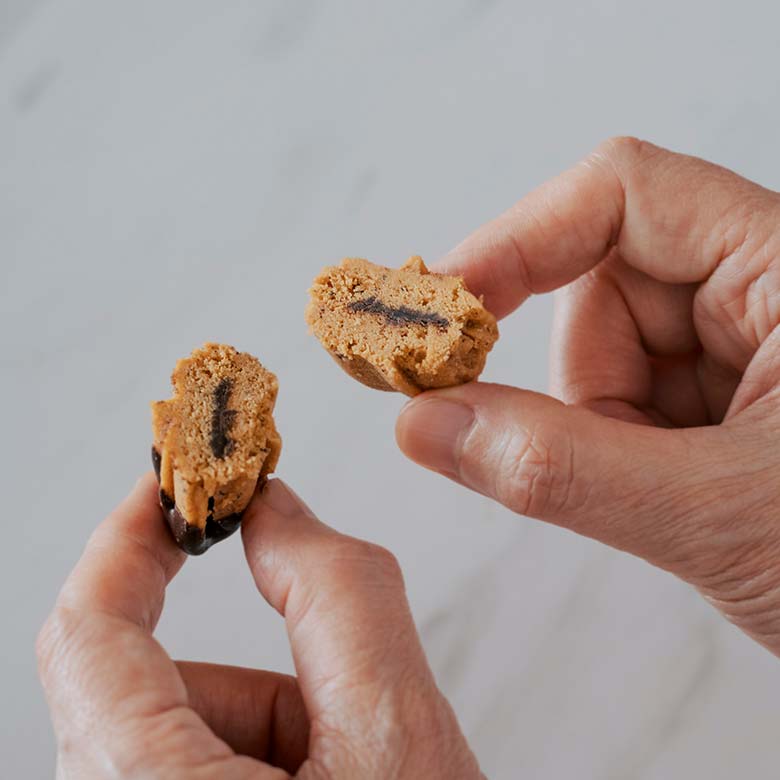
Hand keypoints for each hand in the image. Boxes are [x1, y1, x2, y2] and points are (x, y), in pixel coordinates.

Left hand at [37, 474, 480, 777]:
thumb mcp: (398, 739)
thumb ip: (338, 594)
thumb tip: (276, 508)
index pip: (85, 633)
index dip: (125, 539)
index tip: (172, 487)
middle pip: (148, 691)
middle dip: (258, 677)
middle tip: (336, 687)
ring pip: (177, 731)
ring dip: (271, 724)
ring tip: (352, 778)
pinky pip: (190, 767)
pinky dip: (261, 758)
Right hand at [397, 137, 779, 654]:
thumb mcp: (723, 515)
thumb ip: (560, 469)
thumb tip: (425, 424)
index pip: (620, 193)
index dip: (517, 242)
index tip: (445, 313)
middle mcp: (760, 291)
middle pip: (598, 289)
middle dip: (578, 383)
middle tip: (592, 459)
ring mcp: (738, 351)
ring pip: (601, 360)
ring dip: (599, 435)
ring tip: (671, 502)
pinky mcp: (718, 406)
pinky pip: (619, 409)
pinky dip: (615, 460)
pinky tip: (674, 503)